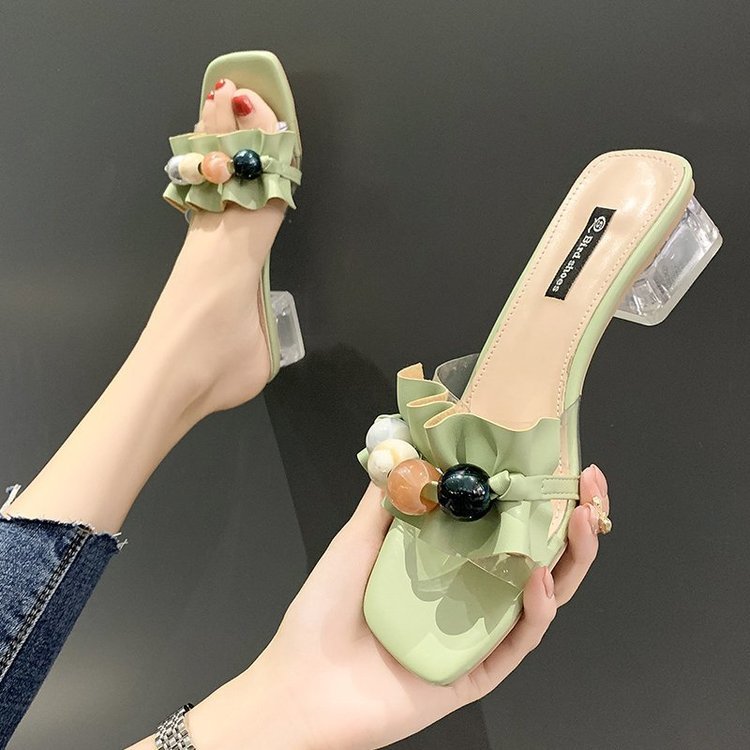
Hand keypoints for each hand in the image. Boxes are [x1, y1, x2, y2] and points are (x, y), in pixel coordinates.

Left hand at [186, 465, 610, 749]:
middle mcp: (469, 593)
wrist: (302, 685)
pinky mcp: (477, 672)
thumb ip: (385, 499)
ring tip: (582, 518)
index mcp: (445, 561)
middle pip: (536, 554)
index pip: (502, 522)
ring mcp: (477, 633)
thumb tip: (407, 448)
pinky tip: (542, 577)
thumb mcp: (355, 542)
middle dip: (570, 517)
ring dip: (569, 556)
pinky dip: (536, 610)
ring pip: (541, 595)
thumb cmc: (322, 614)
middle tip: (589, 483)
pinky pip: (518, 641)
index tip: (552, 454)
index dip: (532, 491)